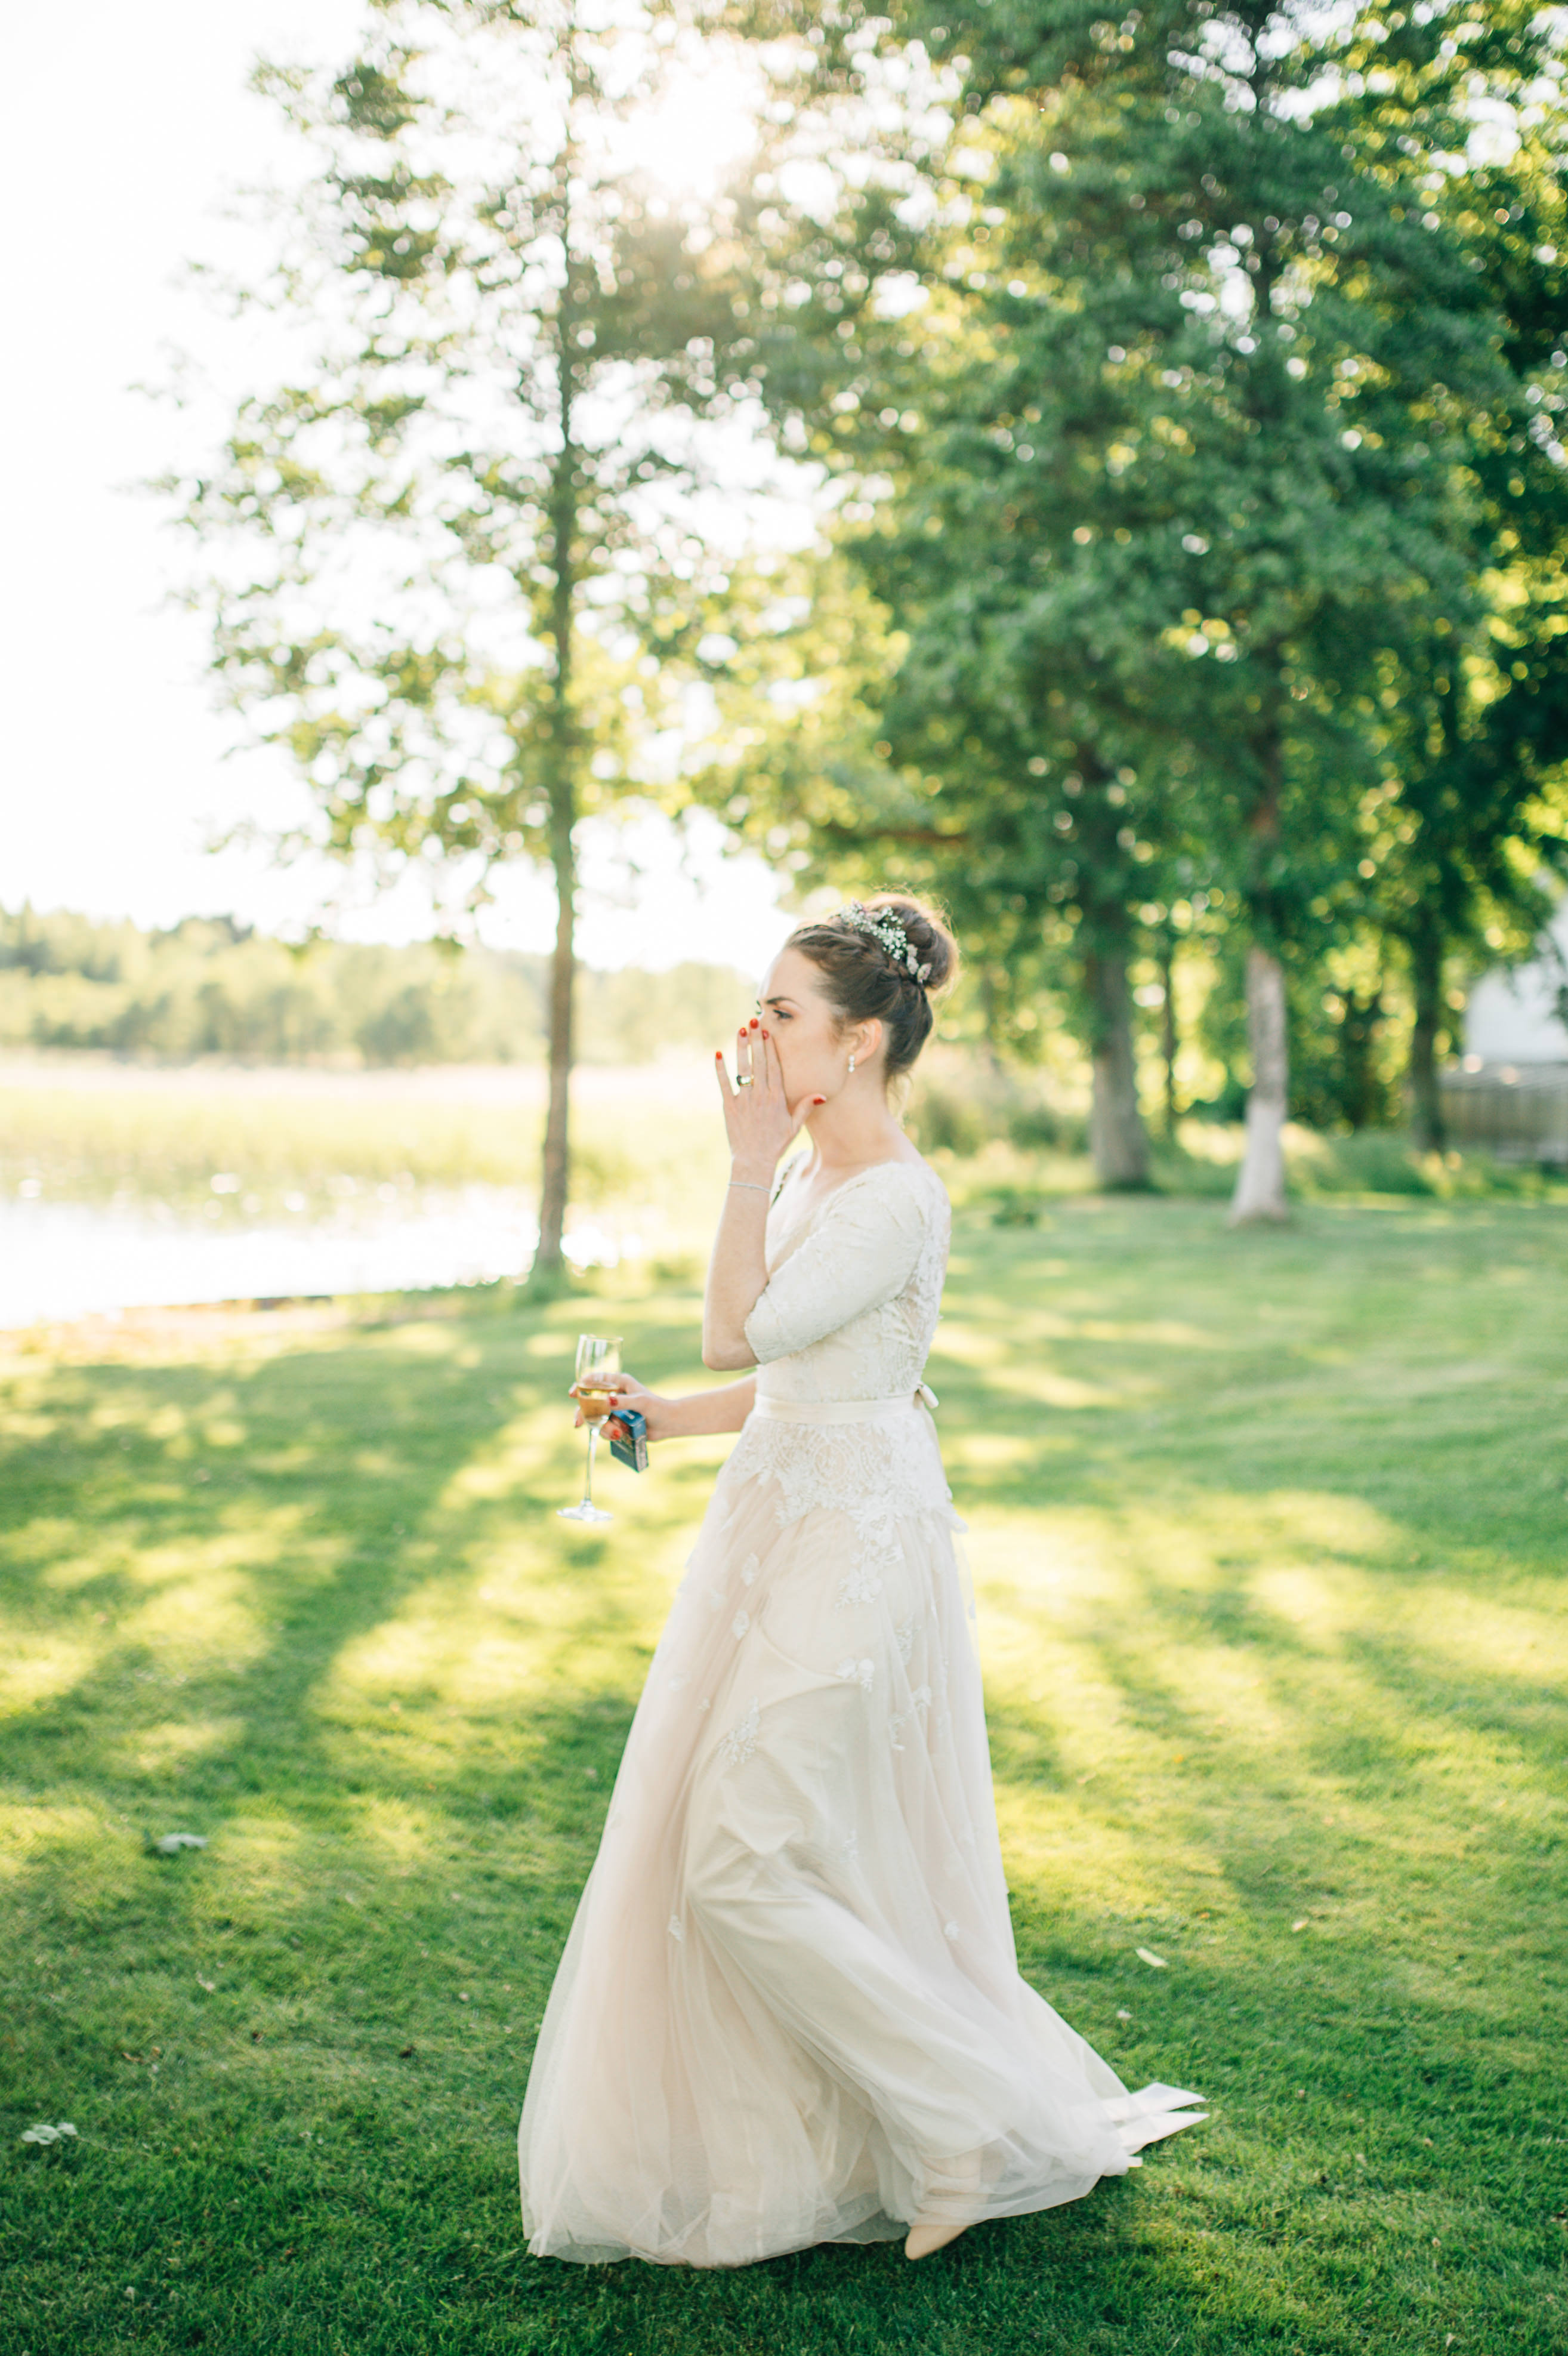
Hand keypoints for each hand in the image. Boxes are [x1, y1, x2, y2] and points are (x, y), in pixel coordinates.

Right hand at [571, 1369, 670, 1444]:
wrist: (667, 1424)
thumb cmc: (657, 1407)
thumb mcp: (641, 1402)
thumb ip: (623, 1402)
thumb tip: (607, 1402)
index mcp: (619, 1382)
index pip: (595, 1380)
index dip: (581, 1386)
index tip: (573, 1393)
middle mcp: (613, 1395)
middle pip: (589, 1402)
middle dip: (583, 1413)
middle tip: (578, 1423)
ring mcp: (613, 1410)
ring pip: (596, 1418)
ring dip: (602, 1427)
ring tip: (618, 1433)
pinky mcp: (616, 1423)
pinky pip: (603, 1429)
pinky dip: (608, 1433)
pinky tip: (619, 1435)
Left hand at [715, 1019, 820, 1178]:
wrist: (754, 1162)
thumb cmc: (775, 1144)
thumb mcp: (794, 1127)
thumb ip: (805, 1108)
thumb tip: (821, 1095)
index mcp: (777, 1098)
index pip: (774, 1067)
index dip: (771, 1047)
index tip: (768, 1031)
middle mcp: (761, 1096)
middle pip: (759, 1062)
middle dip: (756, 1040)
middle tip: (753, 1021)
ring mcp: (744, 1101)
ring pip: (743, 1069)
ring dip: (741, 1048)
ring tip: (740, 1030)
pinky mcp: (729, 1107)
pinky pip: (724, 1084)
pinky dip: (720, 1069)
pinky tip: (717, 1053)